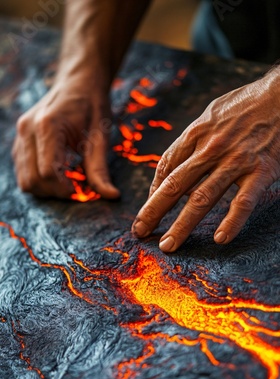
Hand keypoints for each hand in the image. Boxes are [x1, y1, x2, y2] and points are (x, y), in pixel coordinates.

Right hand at [13, 79, 119, 199]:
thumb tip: (112, 196)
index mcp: (48, 125)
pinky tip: (58, 173)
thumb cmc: (92, 106)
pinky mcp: (20, 142)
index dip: (65, 189)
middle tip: (76, 188)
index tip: (81, 190)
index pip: (48, 172)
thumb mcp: (100, 137)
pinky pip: (23, 173)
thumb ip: (101, 169)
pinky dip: (39, 181)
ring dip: (46, 189)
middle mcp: (28, 129)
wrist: (79, 82)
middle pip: (34, 180)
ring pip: (25, 181)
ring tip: (67, 181)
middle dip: (56, 192)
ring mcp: (21, 135)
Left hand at [132, 71, 279, 251]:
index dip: (153, 191)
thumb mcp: (211, 114)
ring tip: (168, 245)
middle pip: (175, 185)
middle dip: (154, 212)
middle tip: (140, 232)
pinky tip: (220, 239)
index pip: (166, 167)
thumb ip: (193, 140)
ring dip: (182, 225)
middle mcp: (211, 148)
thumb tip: (175, 166)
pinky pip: (243, 202)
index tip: (147, 210)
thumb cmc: (245, 105)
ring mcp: (236, 161)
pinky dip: (231, 222)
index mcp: (197, 133)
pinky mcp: (261, 171)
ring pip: (202, 199)